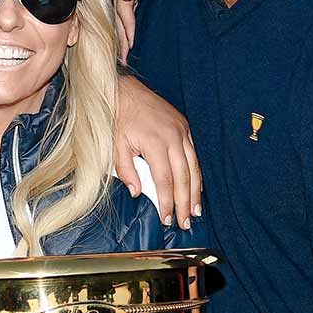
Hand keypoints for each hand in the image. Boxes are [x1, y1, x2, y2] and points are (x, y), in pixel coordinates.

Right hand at [112, 0, 175, 58]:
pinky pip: (131, 5)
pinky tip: (132, 33)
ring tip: (125, 51)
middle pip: (119, 9)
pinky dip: (130, 21)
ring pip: (123, 9)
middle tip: (124, 57)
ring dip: (123, 30)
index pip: (122, 3)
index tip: (131, 42)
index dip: (125, 25)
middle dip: (121, 34)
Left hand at [114, 74, 201, 229]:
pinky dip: (197, 173)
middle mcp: (173, 136)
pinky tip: (197, 187)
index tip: (167, 218)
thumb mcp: (114, 146)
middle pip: (184, 176)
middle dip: (185, 202)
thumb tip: (137, 193)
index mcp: (155, 142)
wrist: (123, 90)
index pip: (165, 180)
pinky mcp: (184, 127)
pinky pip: (194, 154)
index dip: (167, 202)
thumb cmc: (116, 117)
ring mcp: (182, 130)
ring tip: (196, 210)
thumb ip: (126, 171)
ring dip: (196, 191)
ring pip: (194, 166)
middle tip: (186, 221)